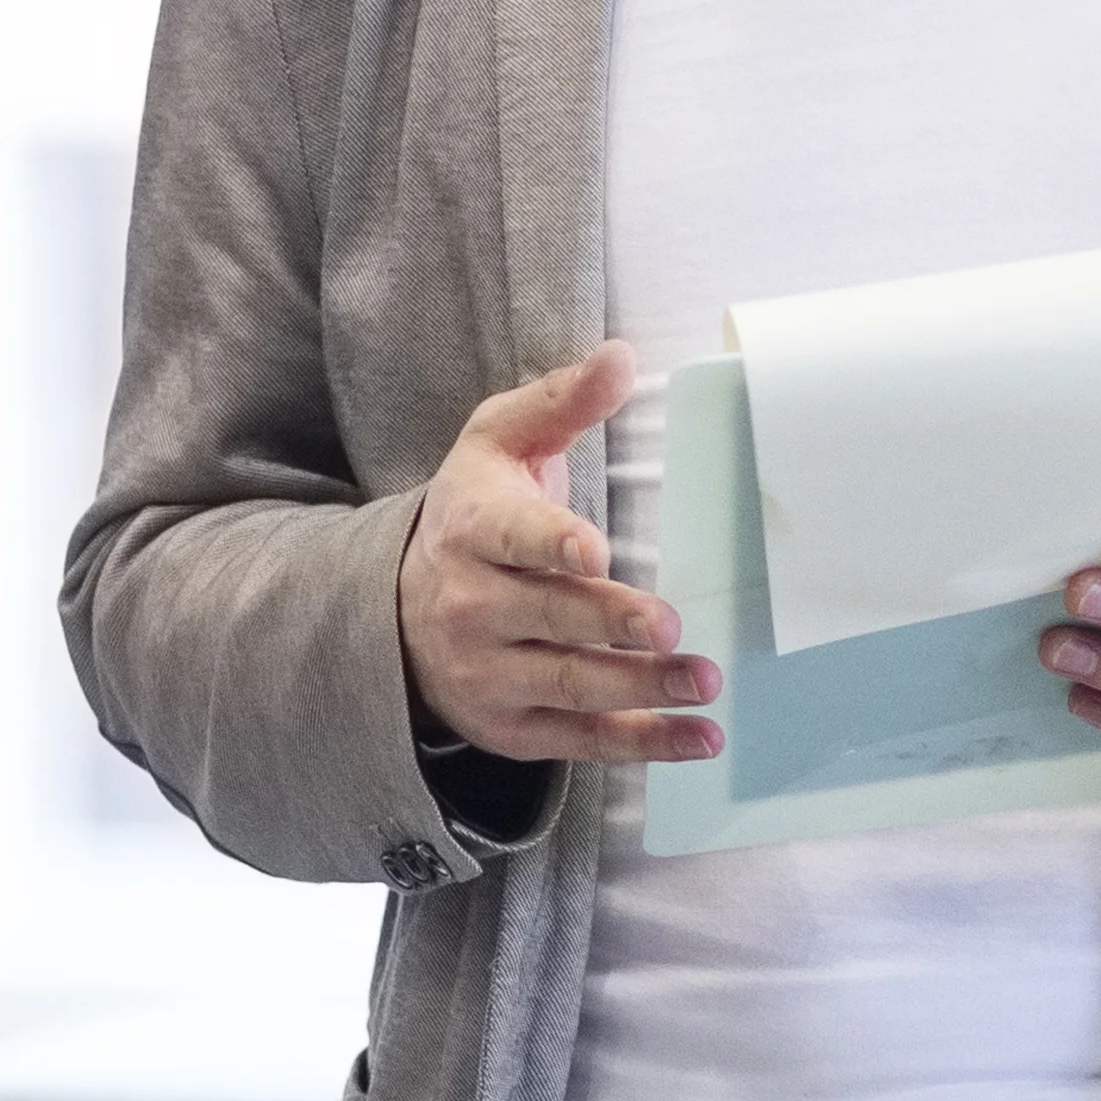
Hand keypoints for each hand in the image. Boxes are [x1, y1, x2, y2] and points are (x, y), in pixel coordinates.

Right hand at [400, 346, 722, 771]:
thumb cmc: (473, 515)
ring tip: (704, 680)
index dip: (552, 545)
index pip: (511, 537)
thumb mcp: (498, 442)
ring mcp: (488, 673)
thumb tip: (621, 357)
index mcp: (471, 528)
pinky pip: (581, 740)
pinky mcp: (511, 727)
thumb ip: (561, 402)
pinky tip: (699, 738)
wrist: (396, 610)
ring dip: (641, 686)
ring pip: (570, 683)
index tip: (594, 552)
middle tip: (670, 625)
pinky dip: (643, 743)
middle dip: (611, 622)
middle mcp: (471, 606)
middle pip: (550, 617)